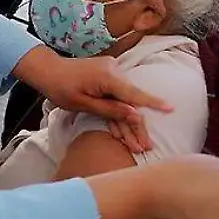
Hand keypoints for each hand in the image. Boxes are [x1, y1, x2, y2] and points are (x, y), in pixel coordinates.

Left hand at [14, 47, 171, 151]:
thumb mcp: (83, 103)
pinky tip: (122, 134)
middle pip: (131, 103)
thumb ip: (110, 110)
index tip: (170, 109)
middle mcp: (114, 72)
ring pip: (124, 103)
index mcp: (108, 77)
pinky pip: (117, 98)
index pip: (135, 94)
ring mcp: (111, 74)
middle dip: (137, 128)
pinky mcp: (107, 78)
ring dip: (127, 125)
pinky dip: (117, 115)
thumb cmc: (61, 87)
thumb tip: (135, 115)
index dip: (153, 103)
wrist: (48, 71)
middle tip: (145, 147)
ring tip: (136, 147)